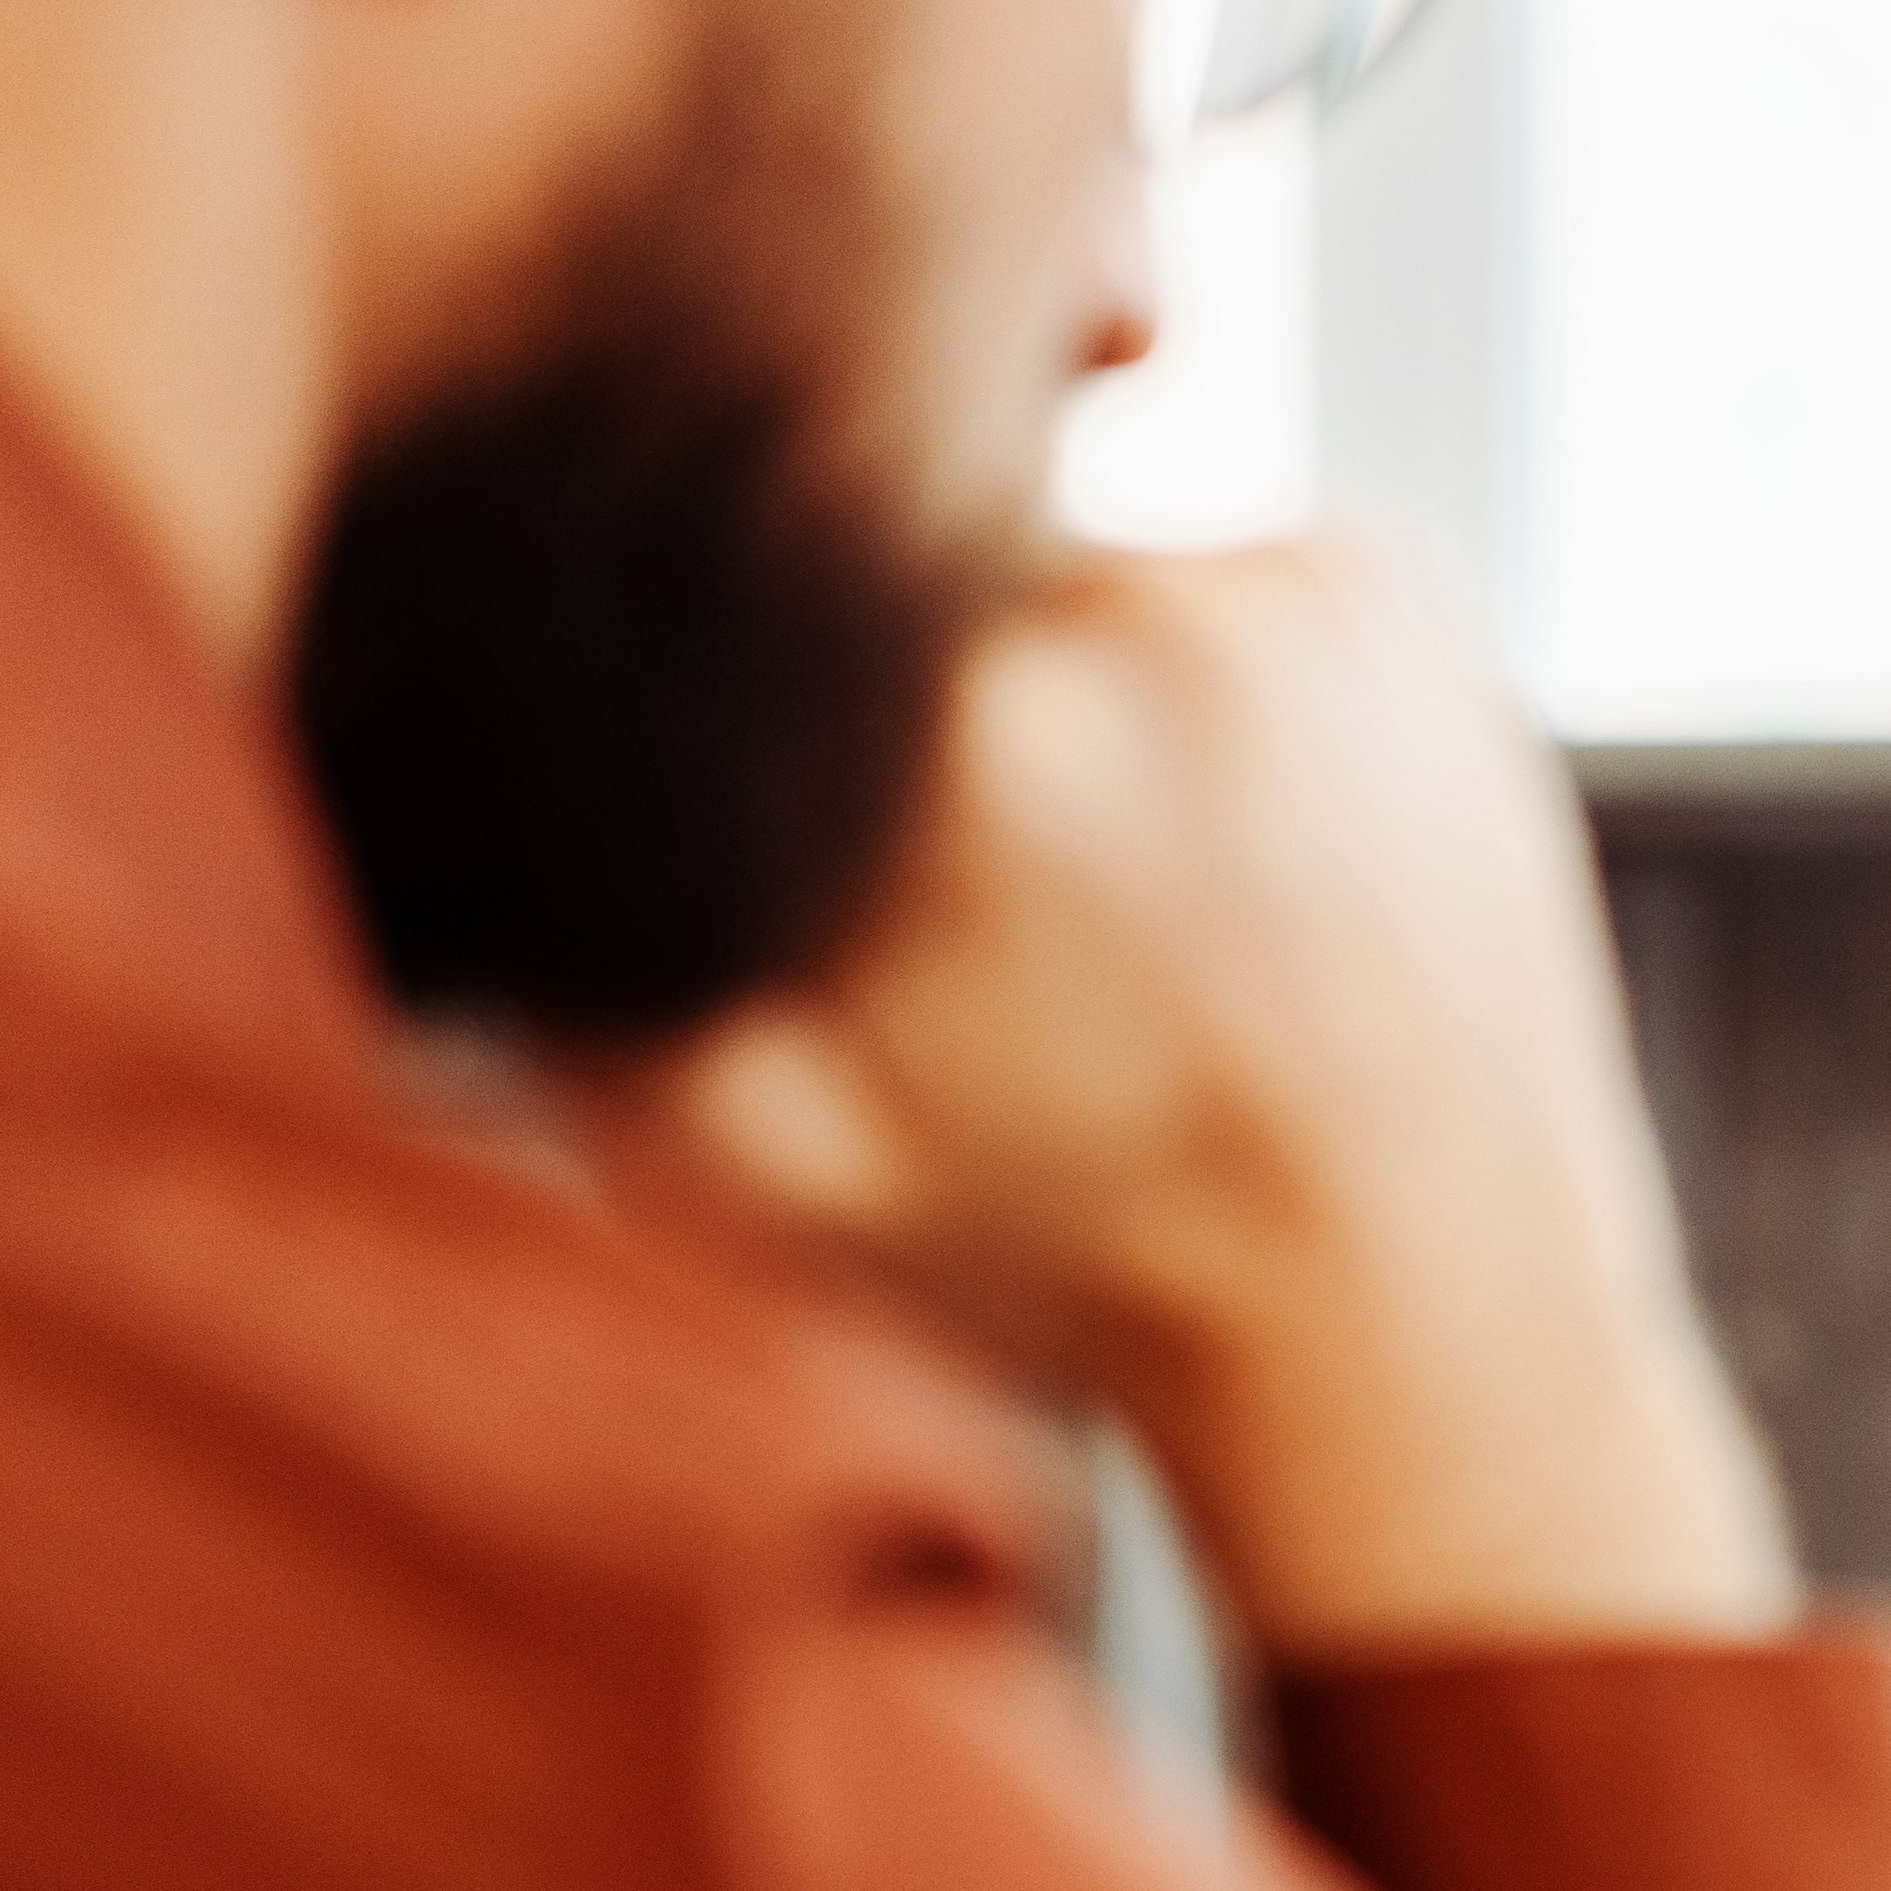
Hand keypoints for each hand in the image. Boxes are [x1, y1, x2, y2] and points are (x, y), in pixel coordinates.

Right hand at [597, 536, 1794, 1650]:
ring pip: (1085, 575)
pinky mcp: (1398, 597)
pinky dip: (1220, 686)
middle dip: (920, 713)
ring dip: (1078, 694)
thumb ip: (576, 976)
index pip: (764, 597)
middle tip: (993, 906)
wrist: (1405, 1319)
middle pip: (927, 572)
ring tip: (1139, 901)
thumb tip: (485, 808)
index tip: (832, 848)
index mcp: (952, 721)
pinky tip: (1242, 854)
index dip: (772, 720)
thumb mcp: (756, 1158)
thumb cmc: (1076, 1258)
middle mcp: (1135, 610)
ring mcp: (1291, 592)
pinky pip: (1237, 585)